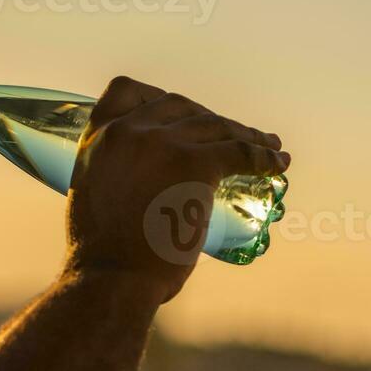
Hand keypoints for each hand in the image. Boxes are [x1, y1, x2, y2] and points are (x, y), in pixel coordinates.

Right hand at [64, 76, 288, 302]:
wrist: (112, 279)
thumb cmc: (102, 258)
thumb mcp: (93, 199)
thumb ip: (115, 177)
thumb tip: (141, 188)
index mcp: (98, 139)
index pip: (125, 90)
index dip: (155, 96)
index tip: (177, 111)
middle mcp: (129, 132)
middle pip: (179, 106)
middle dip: (208, 117)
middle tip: (230, 135)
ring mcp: (163, 145)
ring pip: (215, 126)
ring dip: (246, 134)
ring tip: (268, 146)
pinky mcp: (195, 165)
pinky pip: (239, 151)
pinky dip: (263, 156)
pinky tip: (277, 164)